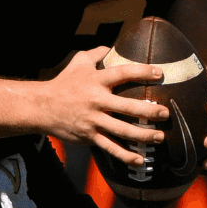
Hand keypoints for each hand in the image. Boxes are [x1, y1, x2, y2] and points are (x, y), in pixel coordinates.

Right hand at [34, 46, 167, 165]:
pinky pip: (110, 148)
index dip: (142, 72)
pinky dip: (125, 156)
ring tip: (159, 137)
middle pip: (127, 107)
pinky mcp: (89, 136)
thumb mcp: (78, 62)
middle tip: (165, 113)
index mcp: (96, 80)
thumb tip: (111, 47)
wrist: (41, 107)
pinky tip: (139, 160)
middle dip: (149, 111)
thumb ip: (96, 53)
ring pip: (122, 130)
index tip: (159, 73)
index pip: (123, 74)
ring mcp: (93, 120)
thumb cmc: (63, 83)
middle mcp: (96, 100)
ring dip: (143, 135)